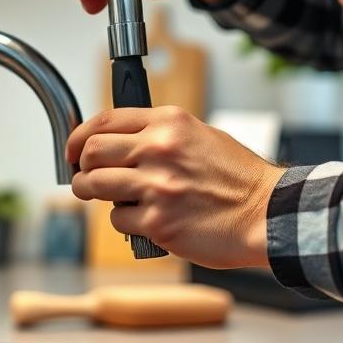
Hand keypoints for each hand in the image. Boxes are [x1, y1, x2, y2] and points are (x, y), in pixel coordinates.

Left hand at [66, 105, 284, 268]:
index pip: (104, 120)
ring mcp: (156, 187)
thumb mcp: (201, 135)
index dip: (79, 136)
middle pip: (91, 152)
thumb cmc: (238, 179)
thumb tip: (119, 142)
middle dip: (81, 167)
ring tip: (108, 198)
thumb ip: (159, 134)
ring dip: (92, 193)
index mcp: (169, 123)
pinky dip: (125, 221)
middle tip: (86, 177)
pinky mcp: (157, 222)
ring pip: (94, 186)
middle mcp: (159, 150)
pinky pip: (117, 219)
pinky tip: (145, 219)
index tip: (73, 149)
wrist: (268, 214)